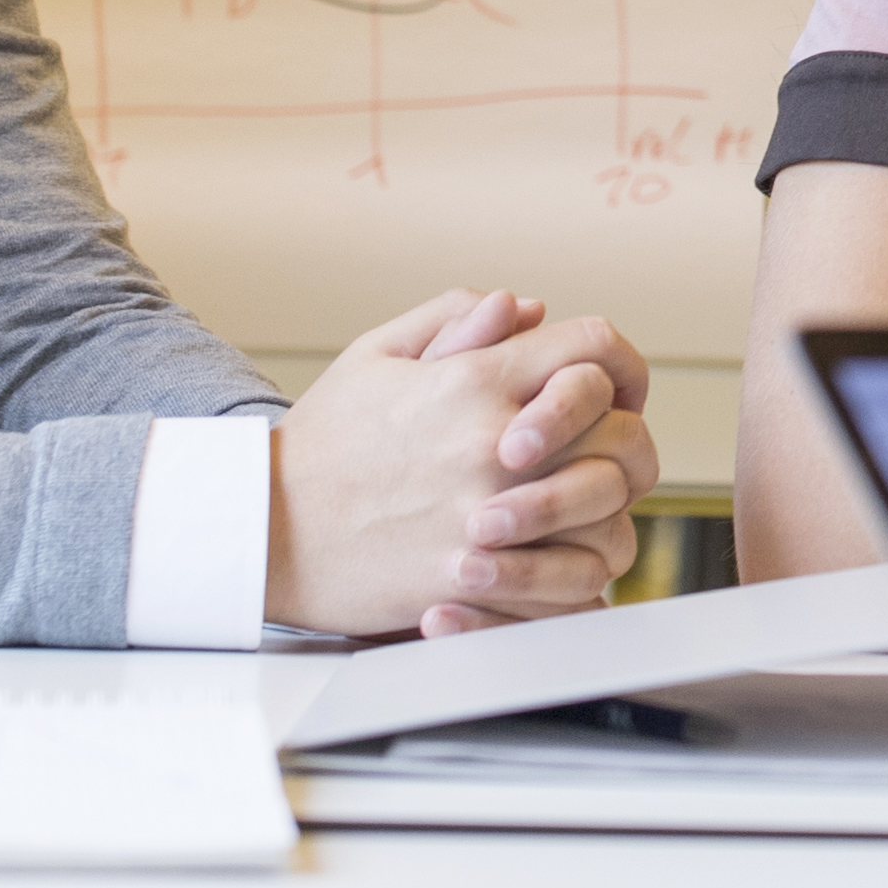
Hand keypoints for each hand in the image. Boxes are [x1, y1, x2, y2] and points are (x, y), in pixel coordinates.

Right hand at [264, 288, 659, 633]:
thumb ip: (454, 318)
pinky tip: (564, 555)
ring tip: (585, 505)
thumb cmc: (321, 442)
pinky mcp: (480, 577)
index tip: (613, 384)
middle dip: (624, 434)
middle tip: (605, 449)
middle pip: (621, 430)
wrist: (264, 529)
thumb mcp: (375, 355)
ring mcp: (491, 514)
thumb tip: (524, 308)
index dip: (618, 360)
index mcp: (475, 380)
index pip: (595, 346)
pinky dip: (585, 569)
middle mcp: (494, 442)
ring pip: (612, 510)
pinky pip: (576, 578)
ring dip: (609, 506)